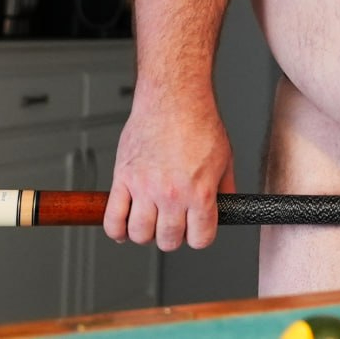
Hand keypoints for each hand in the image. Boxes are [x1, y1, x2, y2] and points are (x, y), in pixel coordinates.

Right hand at [104, 89, 234, 251]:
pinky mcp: (122, 179)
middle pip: (168, 241)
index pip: (199, 238)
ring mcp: (144, 188)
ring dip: (146, 233)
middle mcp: (171, 194)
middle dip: (173, 235)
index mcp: (199, 191)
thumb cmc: (199, 123)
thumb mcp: (225, 158)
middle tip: (174, 222)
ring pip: (140, 235)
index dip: (200, 236)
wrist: (173, 99)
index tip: (197, 229)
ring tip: (152, 220)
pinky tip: (126, 225)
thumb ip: (225, 189)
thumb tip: (227, 209)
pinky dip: (117, 230)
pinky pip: (112, 220)